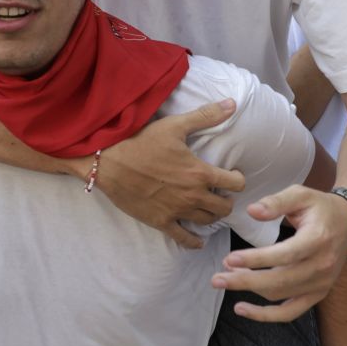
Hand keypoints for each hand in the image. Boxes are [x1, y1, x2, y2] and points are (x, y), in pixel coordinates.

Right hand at [93, 101, 246, 247]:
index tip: (232, 176)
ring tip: (209, 208)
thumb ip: (206, 116)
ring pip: (207, 221)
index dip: (237, 179)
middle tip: (221, 193)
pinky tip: (198, 240)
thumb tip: (233, 103)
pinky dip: (194, 242)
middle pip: (224, 207)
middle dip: (226, 200)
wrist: (109, 162)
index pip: (236, 184)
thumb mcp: (174, 125)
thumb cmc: (141, 141)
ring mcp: (177, 211)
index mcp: (200, 173)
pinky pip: (184, 238)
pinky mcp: (161, 221)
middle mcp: (193, 195)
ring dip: (212, 215)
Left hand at [215, 186, 346, 320]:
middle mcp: (322, 265)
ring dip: (250, 291)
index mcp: (318, 239)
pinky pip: (290, 312)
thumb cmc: (319, 207)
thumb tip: (251, 211)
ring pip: (280, 295)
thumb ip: (275, 202)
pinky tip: (241, 309)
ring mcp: (321, 284)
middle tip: (217, 277)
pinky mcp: (317, 294)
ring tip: (225, 280)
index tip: (230, 259)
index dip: (257, 259)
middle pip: (279, 281)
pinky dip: (266, 316)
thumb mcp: (300, 194)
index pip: (285, 255)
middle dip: (245, 281)